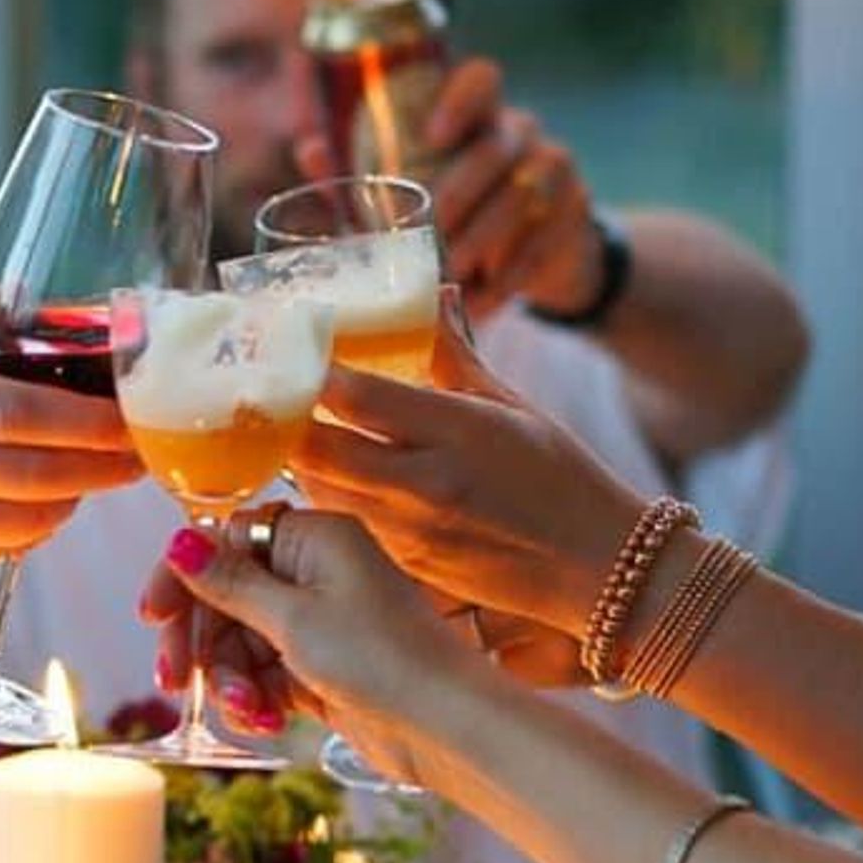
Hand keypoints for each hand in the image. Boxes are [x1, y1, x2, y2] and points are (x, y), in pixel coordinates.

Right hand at [0, 347, 139, 614]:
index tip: (139, 417)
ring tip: (86, 482)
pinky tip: (32, 514)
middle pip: (41, 469)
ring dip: (66, 503)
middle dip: (103, 467)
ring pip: (23, 519)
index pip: (29, 410)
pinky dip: (22, 534)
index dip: (99, 421)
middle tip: (142, 457)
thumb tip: (25, 306)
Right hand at [144, 512, 469, 782]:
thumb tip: (181, 541)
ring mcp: (318, 620)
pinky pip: (263, 674)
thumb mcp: (293, 618)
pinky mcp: (320, 666)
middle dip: (201, 641)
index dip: (184, 577)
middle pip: (224, 595)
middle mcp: (313, 571)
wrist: (445, 726)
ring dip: (231, 679)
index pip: (224, 540)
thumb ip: (229, 582)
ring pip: (239, 642)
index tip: (154, 617)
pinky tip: (268, 721)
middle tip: (176, 680)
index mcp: (313, 537)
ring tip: (250, 710)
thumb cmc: (382, 659)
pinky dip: (256, 697)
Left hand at [292, 323, 644, 639]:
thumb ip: (456, 353)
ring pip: (318, 490)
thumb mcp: (511, 404)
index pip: (356, 395)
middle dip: (281, 418)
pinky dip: (326, 495)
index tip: (286, 346)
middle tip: (265, 391)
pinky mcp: (403, 565)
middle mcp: (424, 483)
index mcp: (455, 430)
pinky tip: (328, 472)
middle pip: (316, 448)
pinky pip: (343, 524)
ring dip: (297, 458)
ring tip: (289, 427)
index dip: (309, 370)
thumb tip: (433, 296)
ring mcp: (409, 531)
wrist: (596, 566)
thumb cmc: (560, 477)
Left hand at [302, 57, 601, 320]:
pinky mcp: (575, 215)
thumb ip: (367, 172)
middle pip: (496, 150)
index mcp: (479, 116)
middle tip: (430, 237)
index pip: (482, 80)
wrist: (541, 253)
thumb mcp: (416, 192)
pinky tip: (483, 300)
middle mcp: (521, 133)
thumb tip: (310, 149)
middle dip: (461, 195)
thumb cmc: (460, 215)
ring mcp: (556, 171)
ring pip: (523, 198)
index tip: (431, 137)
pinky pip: (543, 243)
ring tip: (451, 277)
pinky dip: (508, 276)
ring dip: (483, 241)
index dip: (460, 99)